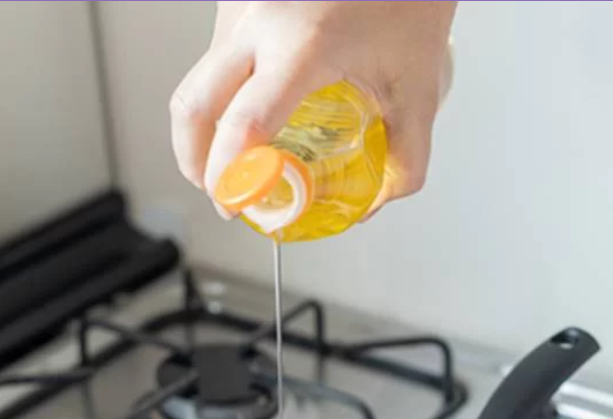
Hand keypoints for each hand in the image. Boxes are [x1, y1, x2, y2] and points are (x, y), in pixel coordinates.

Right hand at [170, 1, 455, 218]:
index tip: (236, 204)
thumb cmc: (406, 1)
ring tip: (241, 156)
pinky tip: (253, 107)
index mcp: (301, 45)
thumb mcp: (417, 88)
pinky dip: (223, 93)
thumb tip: (378, 201)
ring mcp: (241, 7)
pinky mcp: (237, 0)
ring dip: (208, 126)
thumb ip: (406, 157)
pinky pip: (215, 56)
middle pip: (194, 105)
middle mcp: (259, 22)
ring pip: (198, 79)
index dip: (230, 176)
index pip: (244, 124)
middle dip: (195, 161)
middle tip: (221, 191)